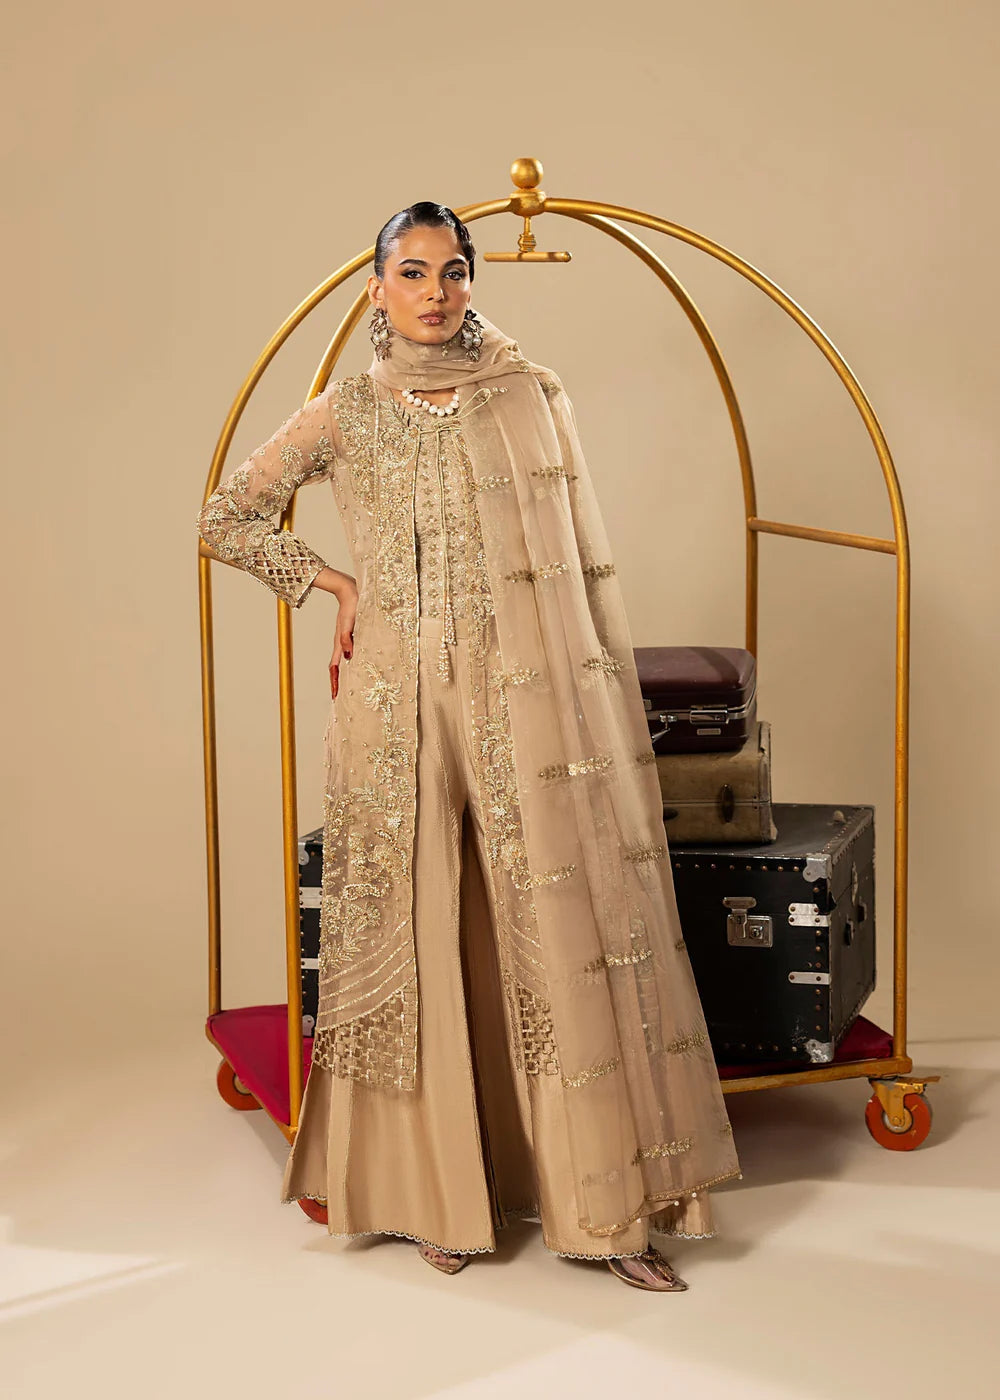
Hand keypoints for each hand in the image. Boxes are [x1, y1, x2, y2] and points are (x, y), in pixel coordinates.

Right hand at [329, 578, 358, 698]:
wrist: (350, 591)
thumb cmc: (351, 605)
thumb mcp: (350, 623)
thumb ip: (347, 639)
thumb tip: (347, 656)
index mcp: (340, 644)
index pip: (335, 668)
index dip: (335, 683)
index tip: (335, 697)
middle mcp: (342, 644)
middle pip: (337, 668)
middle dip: (337, 683)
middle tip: (338, 697)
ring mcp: (346, 640)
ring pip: (342, 661)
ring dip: (343, 674)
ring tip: (346, 686)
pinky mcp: (351, 635)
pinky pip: (349, 653)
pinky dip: (350, 663)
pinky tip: (356, 665)